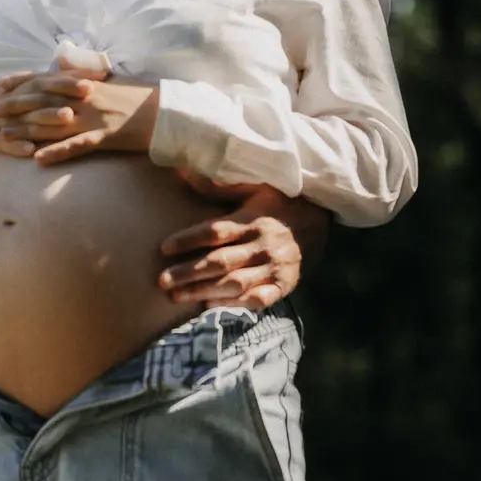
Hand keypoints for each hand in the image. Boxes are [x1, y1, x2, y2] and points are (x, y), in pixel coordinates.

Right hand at [0, 67, 107, 165]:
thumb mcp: (14, 96)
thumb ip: (39, 89)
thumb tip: (69, 78)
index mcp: (17, 88)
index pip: (47, 78)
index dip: (71, 76)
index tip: (97, 76)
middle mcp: (9, 99)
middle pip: (38, 92)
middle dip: (63, 90)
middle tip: (89, 91)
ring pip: (23, 117)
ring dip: (46, 117)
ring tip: (68, 117)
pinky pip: (1, 143)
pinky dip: (16, 146)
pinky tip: (32, 152)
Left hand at [7, 59, 159, 166]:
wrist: (171, 112)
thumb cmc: (145, 101)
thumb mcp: (116, 86)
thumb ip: (94, 86)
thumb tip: (80, 84)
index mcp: (89, 85)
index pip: (50, 80)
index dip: (24, 81)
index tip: (0, 83)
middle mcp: (88, 99)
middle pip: (44, 101)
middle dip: (15, 105)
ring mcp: (96, 118)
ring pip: (54, 124)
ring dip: (26, 129)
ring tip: (1, 135)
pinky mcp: (108, 137)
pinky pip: (78, 145)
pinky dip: (57, 152)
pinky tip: (37, 159)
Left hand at [158, 183, 330, 310]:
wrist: (319, 222)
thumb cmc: (279, 203)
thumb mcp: (257, 187)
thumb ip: (225, 186)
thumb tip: (189, 174)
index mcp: (252, 219)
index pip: (216, 231)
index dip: (189, 239)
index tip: (164, 247)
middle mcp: (262, 245)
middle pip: (220, 262)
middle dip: (189, 272)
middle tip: (162, 281)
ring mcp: (274, 268)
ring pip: (234, 284)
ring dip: (203, 291)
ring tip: (175, 296)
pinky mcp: (283, 285)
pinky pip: (258, 299)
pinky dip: (235, 305)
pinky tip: (210, 306)